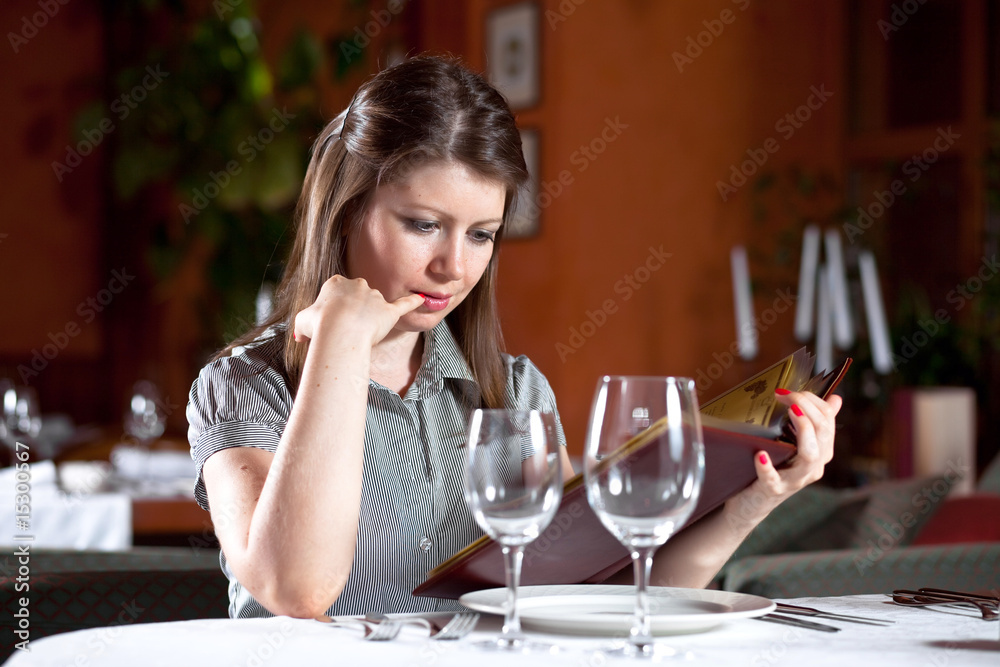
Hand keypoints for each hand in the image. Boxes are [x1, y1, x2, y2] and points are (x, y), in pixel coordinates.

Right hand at [292, 275, 424, 346]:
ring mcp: (375, 297)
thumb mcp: (302, 322)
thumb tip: (301, 336)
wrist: (339, 331)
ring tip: (359, 334)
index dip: (333, 311)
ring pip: (374, 307)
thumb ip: (303, 326)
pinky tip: (422, 300)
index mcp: (336, 282)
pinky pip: (404, 305)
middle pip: (357, 298)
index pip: (337, 293)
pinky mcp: (389, 311)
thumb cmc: (319, 325)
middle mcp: (357, 284)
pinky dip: (413, 303)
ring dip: (369, 319)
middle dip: (352, 313)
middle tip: (344, 330)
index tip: (329, 322)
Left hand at [735, 389, 842, 520]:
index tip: (791, 390)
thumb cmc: (775, 467)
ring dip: (802, 430)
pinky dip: (767, 467)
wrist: (753, 502)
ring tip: (789, 412)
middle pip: (822, 432)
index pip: (827, 420)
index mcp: (821, 452)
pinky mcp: (774, 490)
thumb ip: (813, 422)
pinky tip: (760, 455)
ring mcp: (795, 480)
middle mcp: (813, 466)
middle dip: (805, 407)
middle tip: (784, 394)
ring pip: (810, 456)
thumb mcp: (794, 444)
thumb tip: (835, 398)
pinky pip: (774, 480)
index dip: (812, 400)